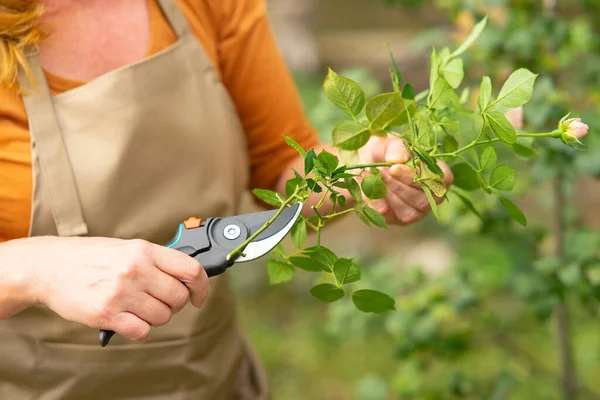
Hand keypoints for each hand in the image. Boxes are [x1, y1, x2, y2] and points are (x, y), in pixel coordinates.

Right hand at [0, 236, 208, 340]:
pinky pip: (142, 331)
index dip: (202, 286)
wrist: (48, 266)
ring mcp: (121, 293)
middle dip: (174, 304)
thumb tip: (186, 276)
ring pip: (162, 317)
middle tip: (159, 301)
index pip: (191, 269)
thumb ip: (155, 260)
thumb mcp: (126, 248)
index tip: (198, 295)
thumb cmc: (89, 257)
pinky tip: (128, 320)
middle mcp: (136, 270)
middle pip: (179, 297)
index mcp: (144, 250)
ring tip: (138, 308)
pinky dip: (139, 329)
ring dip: (155, 317)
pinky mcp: (106, 314)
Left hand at [358, 135, 453, 224]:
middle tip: (382, 170)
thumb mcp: (387, 142)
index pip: (444, 180)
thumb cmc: (383, 151)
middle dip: (399, 185)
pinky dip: (375, 201)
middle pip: (424, 199)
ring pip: (409, 212)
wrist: (362, 164)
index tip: (395, 167)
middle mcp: (431, 195)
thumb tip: (399, 159)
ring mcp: (416, 210)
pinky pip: (389, 216)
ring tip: (375, 176)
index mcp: (436, 172)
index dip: (422, 176)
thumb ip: (396, 147)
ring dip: (388, 194)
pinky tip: (366, 185)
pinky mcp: (397, 219)